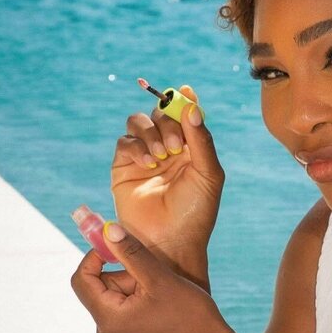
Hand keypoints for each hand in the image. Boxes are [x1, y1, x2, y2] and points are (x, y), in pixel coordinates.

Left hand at [71, 220, 225, 332]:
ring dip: (134, 293)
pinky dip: (139, 310)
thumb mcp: (160, 278)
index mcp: (108, 320)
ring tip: (164, 298)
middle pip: (102, 293)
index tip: (117, 245)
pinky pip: (124, 322)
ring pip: (115, 306)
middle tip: (155, 279)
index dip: (96, 257)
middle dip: (125, 278)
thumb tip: (108, 230)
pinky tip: (164, 315)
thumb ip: (131, 253)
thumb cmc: (191, 318)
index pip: (82, 280)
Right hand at [111, 85, 223, 261]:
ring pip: (138, 122)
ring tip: (161, 157)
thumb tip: (192, 104)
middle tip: (176, 147)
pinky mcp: (123, 168)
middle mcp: (168, 149)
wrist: (170, 242)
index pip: (185, 114)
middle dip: (168, 123)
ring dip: (150, 133)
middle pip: (160, 113)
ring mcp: (144, 157)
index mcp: (191, 149)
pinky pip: (124, 142)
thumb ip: (201, 139)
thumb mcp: (208, 174)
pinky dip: (135, 147)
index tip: (184, 91)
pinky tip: (148, 164)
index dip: (184, 100)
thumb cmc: (195, 211)